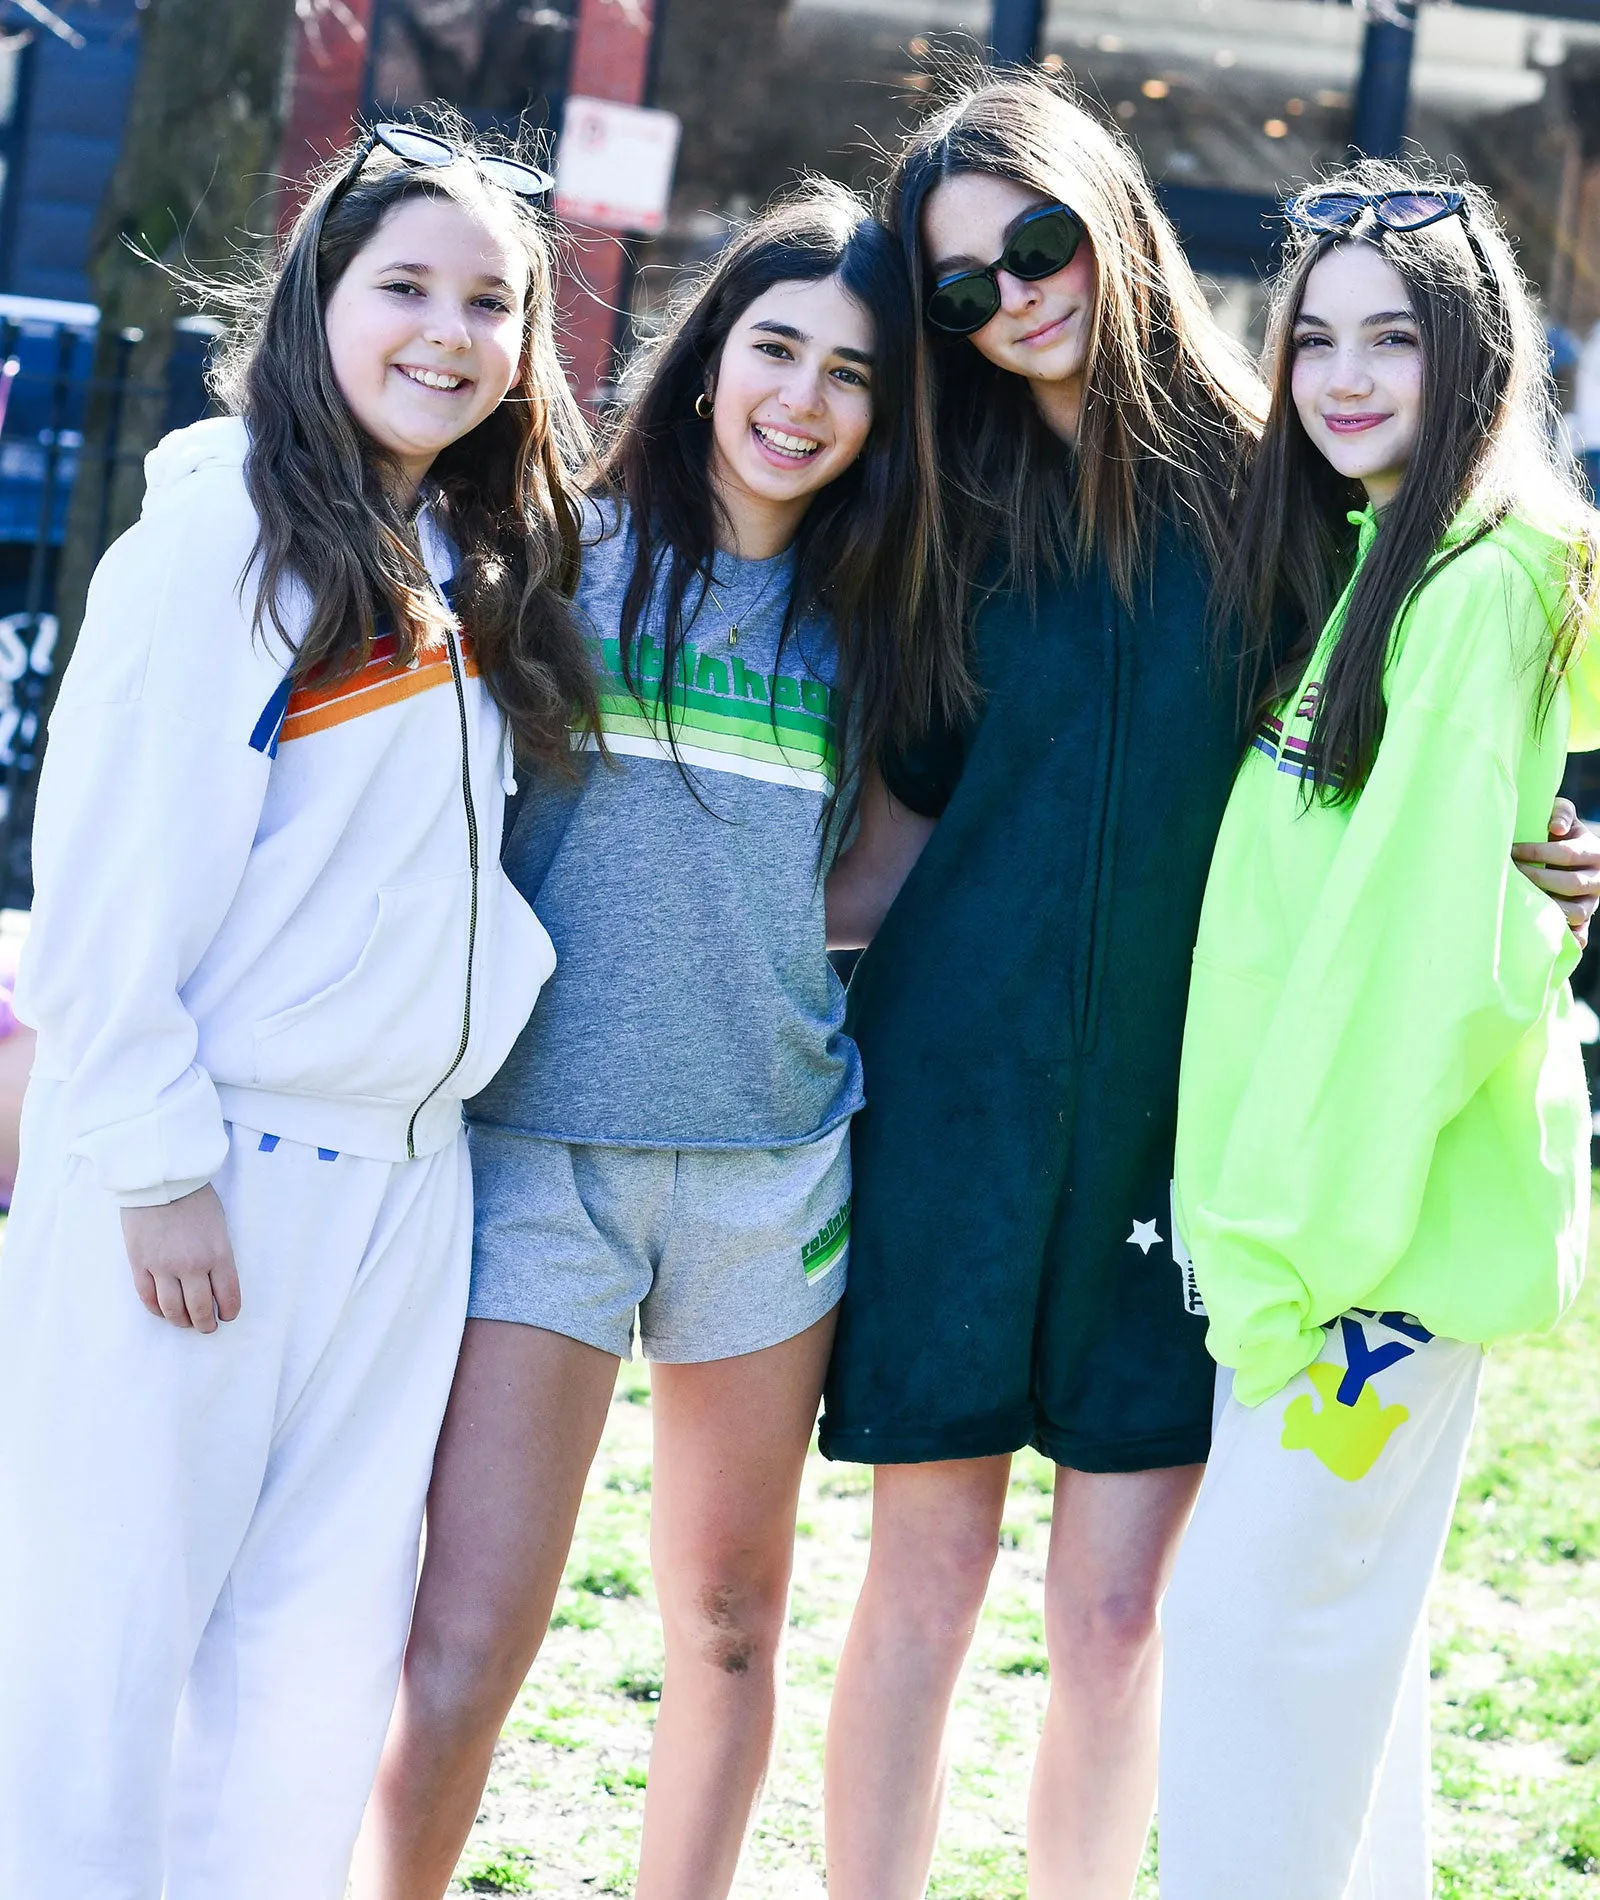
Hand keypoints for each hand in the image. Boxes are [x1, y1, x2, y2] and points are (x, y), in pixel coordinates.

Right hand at [121, 1184, 240, 1332]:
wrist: (159, 1177)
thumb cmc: (194, 1196)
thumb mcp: (219, 1224)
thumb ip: (218, 1253)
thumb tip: (215, 1280)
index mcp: (218, 1253)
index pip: (228, 1295)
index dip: (228, 1311)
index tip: (227, 1316)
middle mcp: (192, 1265)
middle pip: (199, 1308)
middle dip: (205, 1323)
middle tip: (207, 1327)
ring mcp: (163, 1266)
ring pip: (172, 1309)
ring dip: (181, 1321)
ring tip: (186, 1323)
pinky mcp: (140, 1263)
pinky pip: (148, 1297)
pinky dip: (157, 1310)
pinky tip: (163, 1311)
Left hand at [1511, 797, 1599, 948]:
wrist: (1571, 857)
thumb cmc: (1558, 833)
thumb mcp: (1563, 815)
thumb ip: (1560, 812)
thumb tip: (1555, 828)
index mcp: (1594, 852)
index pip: (1566, 854)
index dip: (1537, 852)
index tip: (1512, 850)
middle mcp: (1597, 879)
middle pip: (1570, 884)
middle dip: (1537, 878)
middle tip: (1511, 873)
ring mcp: (1591, 903)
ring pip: (1576, 912)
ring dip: (1547, 908)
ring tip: (1520, 899)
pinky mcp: (1583, 921)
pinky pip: (1580, 934)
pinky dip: (1566, 938)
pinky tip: (1545, 936)